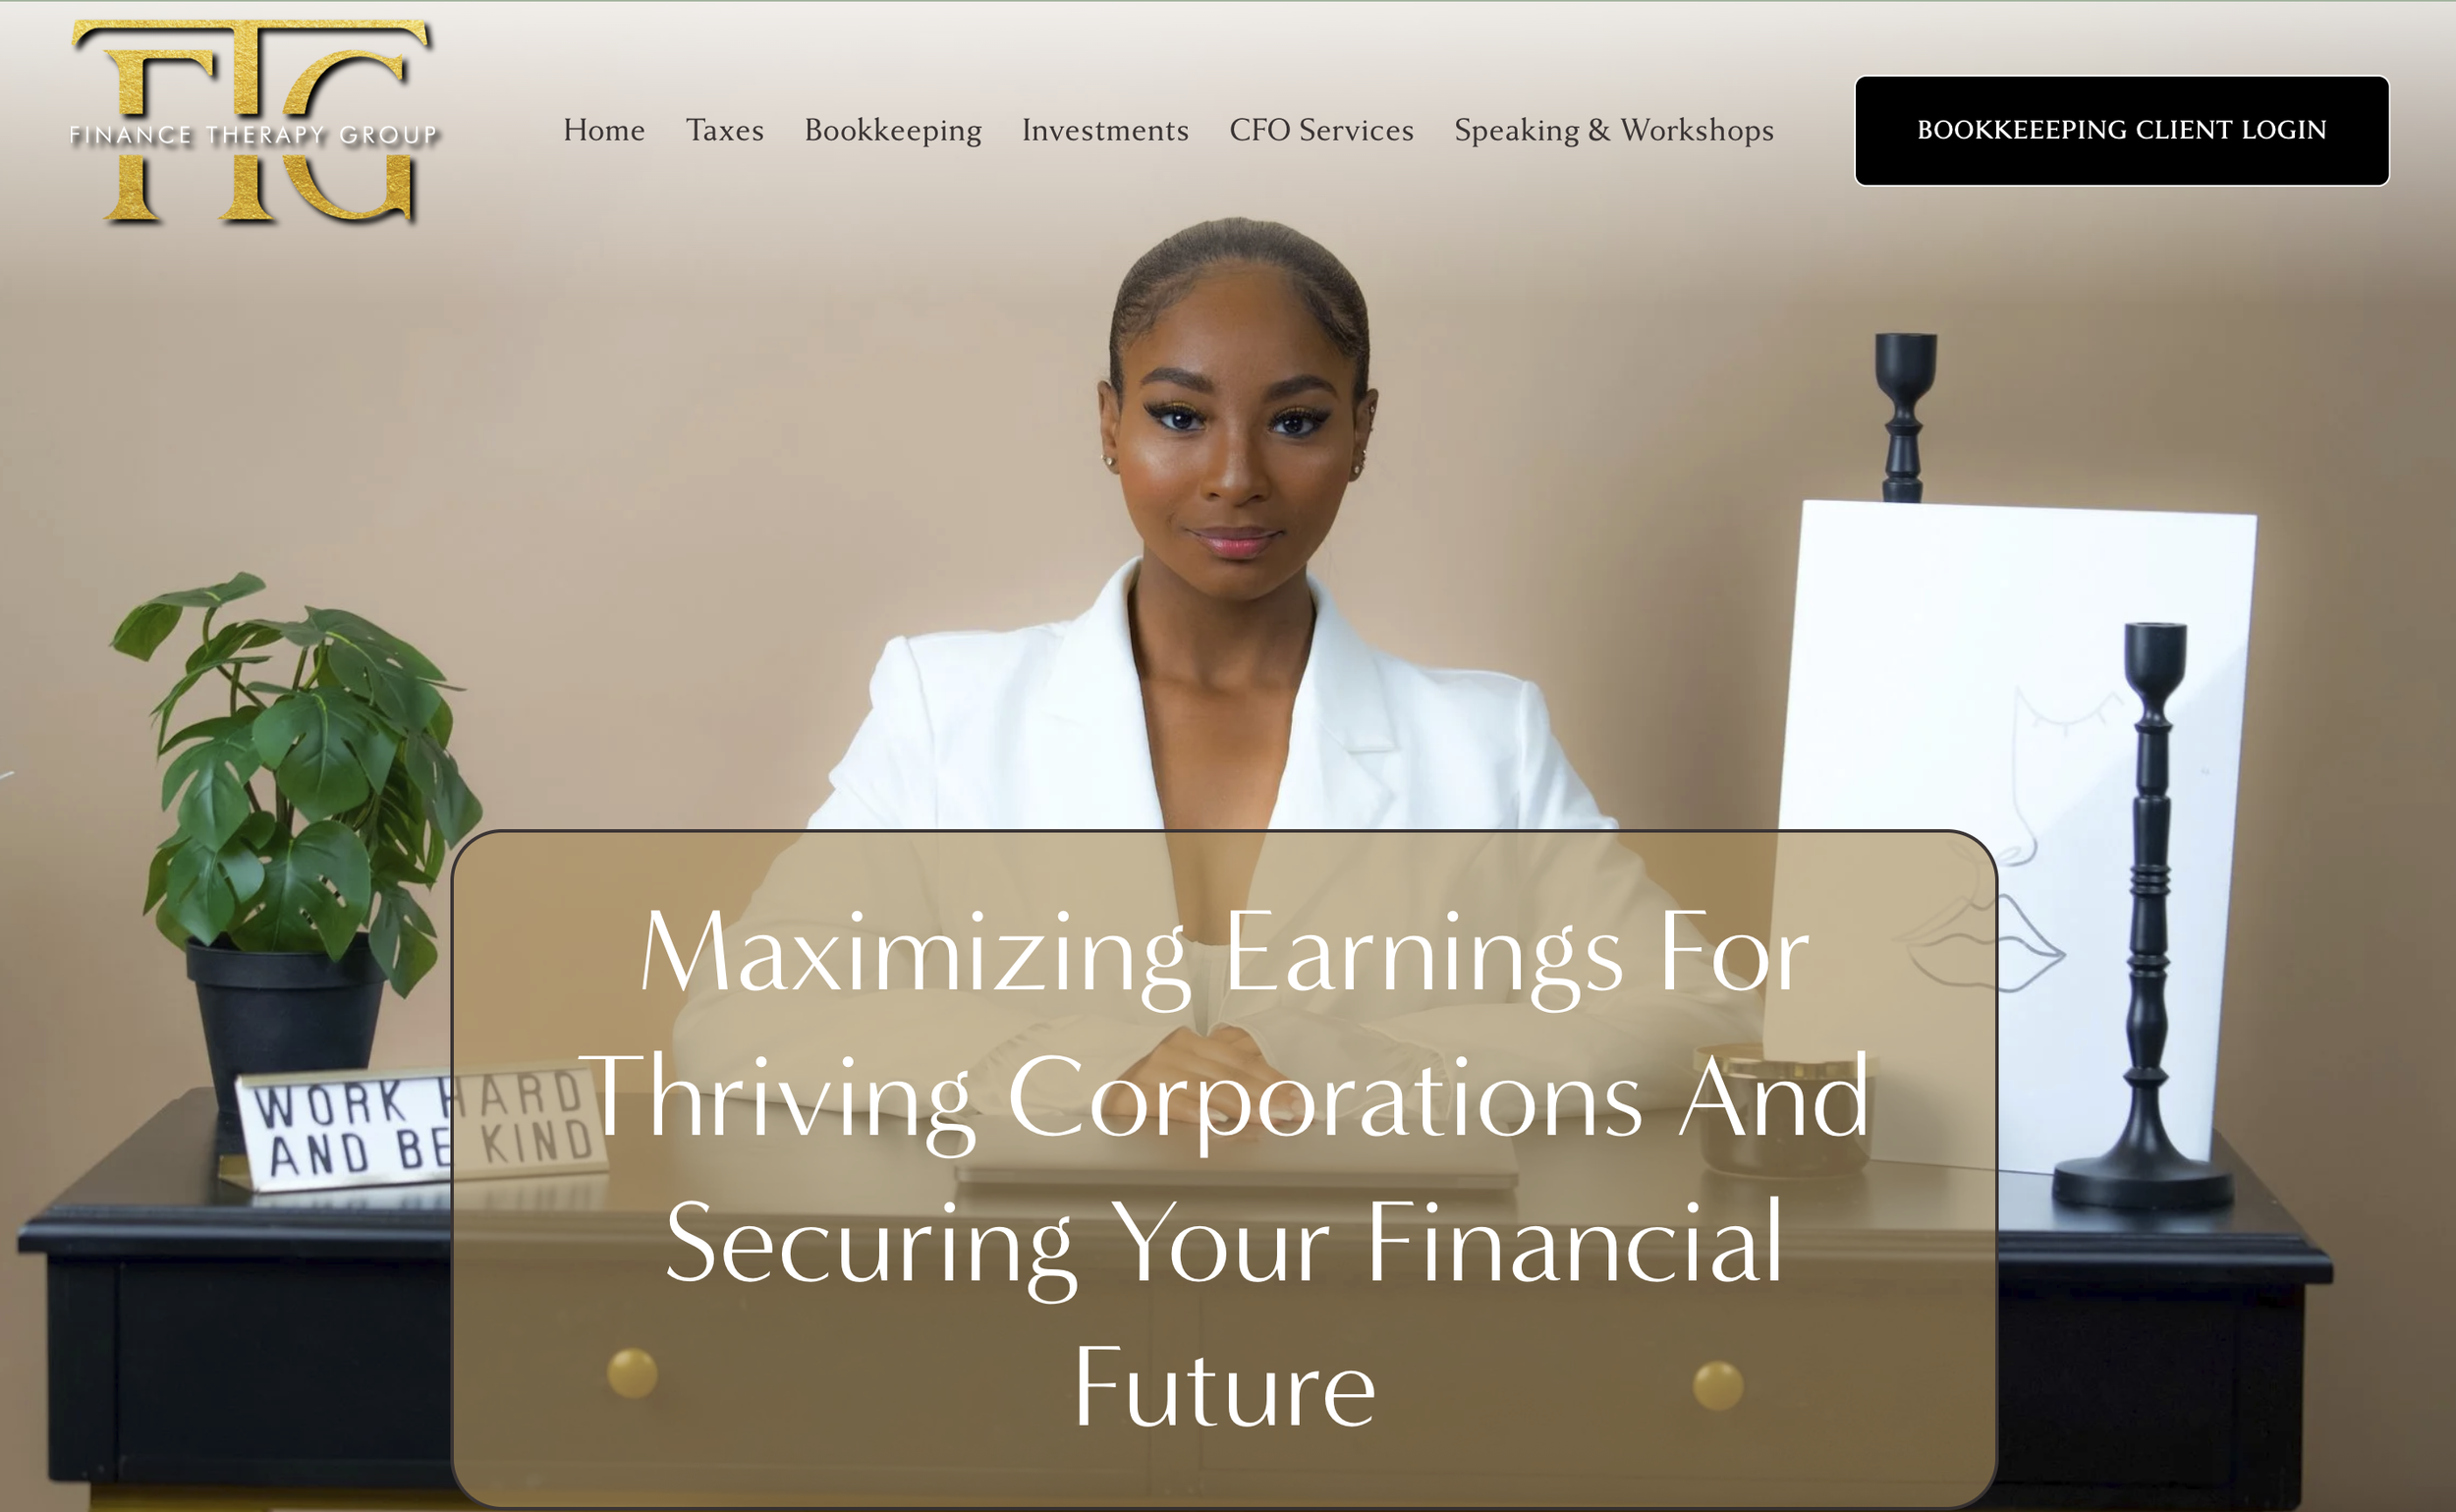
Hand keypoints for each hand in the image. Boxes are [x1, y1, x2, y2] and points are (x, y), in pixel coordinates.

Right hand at [1104, 1025, 1292, 1138]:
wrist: (1081, 1066)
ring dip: (1242, 1105)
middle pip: (1230, 1076)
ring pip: (1206, 1089)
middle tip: (1295, 1112)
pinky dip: (1195, 1112)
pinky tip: (1217, 1121)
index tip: (1298, 1097)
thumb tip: (1258, 1095)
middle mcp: (1174, 1053)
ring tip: (1269, 1118)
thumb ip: (1211, 1073)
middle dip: (1267, 1095)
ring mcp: (1154, 1072)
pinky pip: (1169, 1103)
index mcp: (1188, 1043)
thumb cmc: (1136, 1072)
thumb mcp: (1176, 1063)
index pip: (1240, 1061)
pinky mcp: (1132, 1093)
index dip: (1272, 1079)